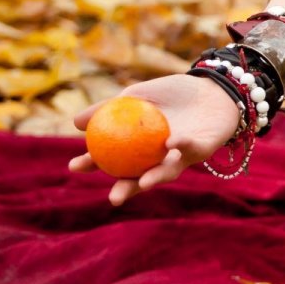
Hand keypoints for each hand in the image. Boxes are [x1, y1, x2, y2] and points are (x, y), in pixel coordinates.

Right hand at [67, 74, 244, 205]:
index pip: (114, 160)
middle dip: (127, 190)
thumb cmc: (171, 93)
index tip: (75, 166)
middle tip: (113, 198)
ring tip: (143, 183)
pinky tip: (170, 142)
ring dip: (157, 179)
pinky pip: (192, 149)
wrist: (210, 85)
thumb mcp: (136, 95)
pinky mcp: (205, 148)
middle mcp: (161, 157)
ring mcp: (183, 155)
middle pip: (140, 178)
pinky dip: (182, 145)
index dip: (95, 165)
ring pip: (168, 172)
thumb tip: (74, 122)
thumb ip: (108, 108)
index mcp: (141, 147)